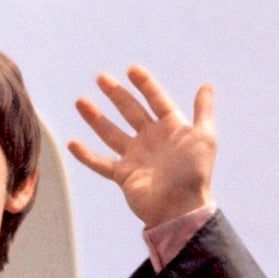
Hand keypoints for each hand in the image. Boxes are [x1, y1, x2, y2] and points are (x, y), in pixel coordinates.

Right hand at [69, 68, 216, 227]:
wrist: (181, 207)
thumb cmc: (195, 173)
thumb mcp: (205, 138)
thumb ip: (203, 111)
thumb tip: (206, 86)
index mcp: (171, 128)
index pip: (156, 100)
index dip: (145, 85)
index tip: (131, 69)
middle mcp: (151, 139)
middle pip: (130, 111)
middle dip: (116, 94)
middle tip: (100, 77)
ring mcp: (136, 157)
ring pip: (111, 133)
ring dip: (95, 118)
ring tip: (80, 101)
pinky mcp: (123, 175)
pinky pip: (101, 163)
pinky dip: (86, 155)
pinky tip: (72, 143)